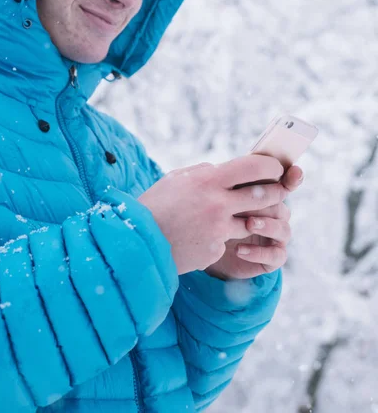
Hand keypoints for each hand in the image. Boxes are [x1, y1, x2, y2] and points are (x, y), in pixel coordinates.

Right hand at [138, 155, 286, 274]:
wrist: (138, 242)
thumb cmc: (156, 205)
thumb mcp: (178, 179)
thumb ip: (204, 172)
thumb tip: (224, 169)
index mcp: (208, 180)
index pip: (254, 167)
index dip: (271, 166)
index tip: (275, 168)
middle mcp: (218, 203)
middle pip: (265, 195)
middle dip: (276, 193)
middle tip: (278, 191)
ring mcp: (218, 229)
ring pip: (252, 221)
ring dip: (249, 218)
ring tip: (232, 215)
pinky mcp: (216, 250)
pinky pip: (229, 240)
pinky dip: (222, 237)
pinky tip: (203, 235)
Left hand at [205, 165, 302, 279]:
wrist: (206, 248)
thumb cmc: (213, 216)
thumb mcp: (218, 198)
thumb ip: (230, 183)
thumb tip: (229, 166)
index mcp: (266, 195)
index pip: (285, 183)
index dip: (293, 177)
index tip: (294, 171)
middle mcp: (275, 214)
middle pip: (281, 204)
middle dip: (270, 202)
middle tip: (252, 199)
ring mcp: (275, 236)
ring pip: (283, 229)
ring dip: (267, 226)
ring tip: (249, 224)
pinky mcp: (272, 257)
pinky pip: (276, 255)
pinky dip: (259, 252)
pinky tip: (240, 250)